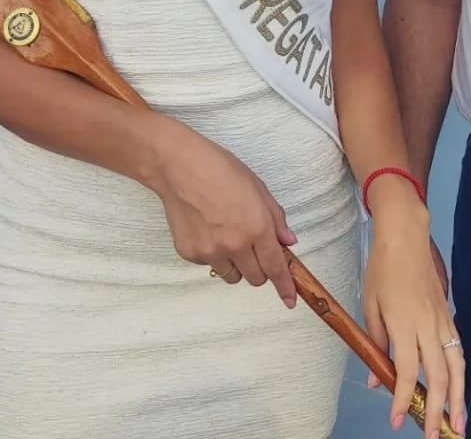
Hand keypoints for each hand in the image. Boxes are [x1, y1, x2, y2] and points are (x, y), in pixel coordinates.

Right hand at [146, 116, 298, 307]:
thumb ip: (276, 218)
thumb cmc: (221, 170)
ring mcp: (211, 253)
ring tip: (227, 235)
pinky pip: (210, 265)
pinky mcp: (191, 255)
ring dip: (237, 265)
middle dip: (260, 268)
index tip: (290, 300)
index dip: (285, 287)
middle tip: (253, 248)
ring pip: (233, 276)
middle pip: (256, 278)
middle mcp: (235, 245)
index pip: (276, 267)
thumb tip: (288, 242)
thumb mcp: (258, 188)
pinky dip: (214, 255)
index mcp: (257, 228)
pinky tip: (207, 229)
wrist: (180, 169)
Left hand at [362, 188, 465, 436]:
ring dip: (460, 397)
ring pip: (457, 364)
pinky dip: (460, 372)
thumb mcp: (370, 305)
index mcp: (404, 324)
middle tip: (436, 436)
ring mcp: (442, 319)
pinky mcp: (448, 314)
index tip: (397, 421)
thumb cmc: (382, 268)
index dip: (404, 400)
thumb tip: (377, 379)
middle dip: (439, 410)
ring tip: (460, 423)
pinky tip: (459, 388)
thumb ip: (375, 343)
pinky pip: (457, 349)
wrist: (406, 236)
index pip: (409, 372)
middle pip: (440, 375)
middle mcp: (428, 325)